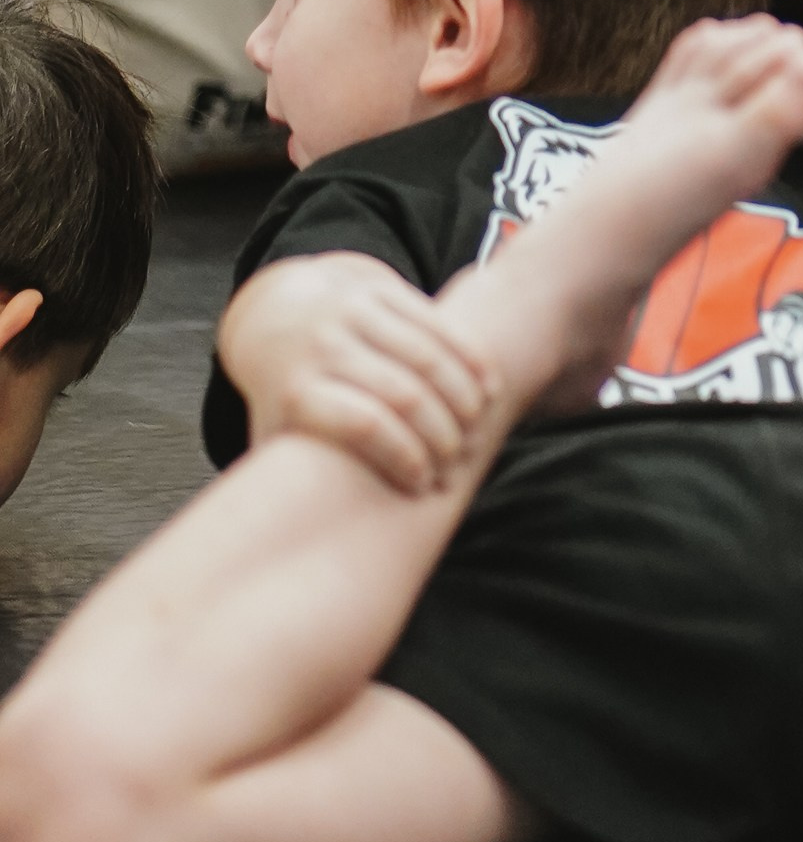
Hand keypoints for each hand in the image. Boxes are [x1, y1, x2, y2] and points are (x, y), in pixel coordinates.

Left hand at [222, 253, 494, 493]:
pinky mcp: (381, 291)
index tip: (423, 485)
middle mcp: (324, 347)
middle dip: (441, 433)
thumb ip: (286, 483)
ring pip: (426, 355)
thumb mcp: (274, 436)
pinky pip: (437, 323)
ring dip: (463, 397)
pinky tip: (489, 389)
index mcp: (298, 391)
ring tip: (477, 430)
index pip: (363, 424)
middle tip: (458, 462)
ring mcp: (353, 313)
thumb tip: (302, 550)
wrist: (278, 316)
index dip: (403, 456)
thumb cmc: (287, 396)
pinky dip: (470, 358)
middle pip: (401, 392)